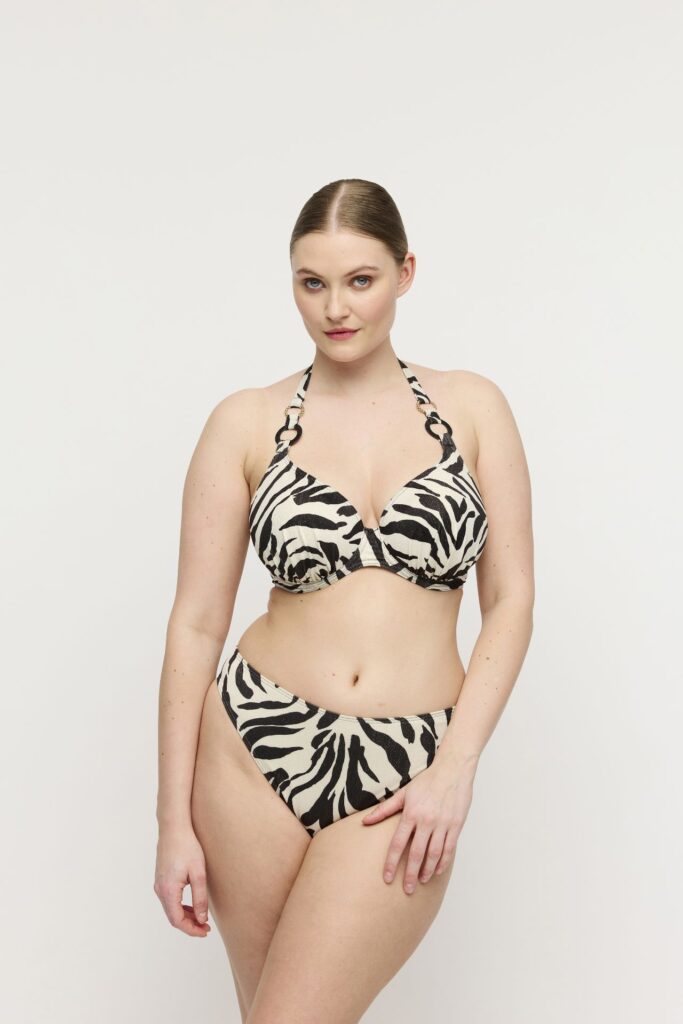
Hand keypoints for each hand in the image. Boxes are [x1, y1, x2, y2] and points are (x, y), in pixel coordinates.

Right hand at [154, 825, 211, 936]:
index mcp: (168, 890)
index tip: (205, 932)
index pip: (177, 920)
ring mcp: (159, 884)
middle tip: (206, 928)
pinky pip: (169, 900)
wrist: (174, 827)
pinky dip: (180, 906)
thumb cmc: (187, 847)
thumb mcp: (198, 873)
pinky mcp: (161, 879)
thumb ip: (200, 898)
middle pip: (173, 917)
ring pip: (171, 909)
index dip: (191, 930)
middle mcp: (160, 890)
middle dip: (189, 925)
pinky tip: (192, 905)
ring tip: (201, 918)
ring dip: (185, 916)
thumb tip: (201, 919)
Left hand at [361, 761, 474, 894]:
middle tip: (407, 889)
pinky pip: (449, 849)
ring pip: (434, 854)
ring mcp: (442, 824)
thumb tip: (365, 821)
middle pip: (416, 854)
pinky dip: (443, 862)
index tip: (387, 878)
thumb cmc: (427, 780)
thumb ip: (384, 809)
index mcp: (411, 814)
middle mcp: (426, 821)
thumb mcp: (403, 793)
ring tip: (421, 881)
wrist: (452, 770)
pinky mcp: (456, 825)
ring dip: (427, 871)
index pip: (398, 844)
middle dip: (410, 874)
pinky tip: (437, 871)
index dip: (392, 863)